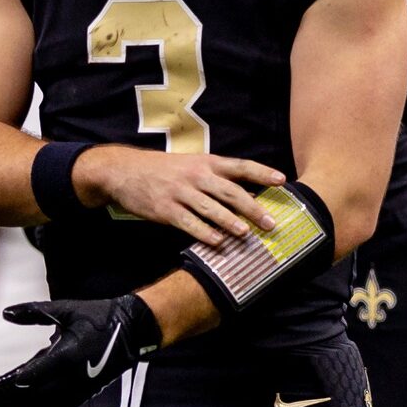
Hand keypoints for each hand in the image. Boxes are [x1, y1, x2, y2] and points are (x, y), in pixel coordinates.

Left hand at [0, 294, 160, 406]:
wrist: (132, 331)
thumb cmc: (97, 316)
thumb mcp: (66, 309)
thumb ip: (34, 311)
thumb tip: (5, 312)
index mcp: (69, 354)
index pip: (33, 374)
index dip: (8, 383)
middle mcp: (74, 376)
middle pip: (34, 394)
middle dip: (8, 398)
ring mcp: (80, 388)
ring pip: (45, 405)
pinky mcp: (84, 393)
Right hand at [75, 144, 285, 246]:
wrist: (124, 170)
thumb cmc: (164, 169)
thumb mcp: (191, 164)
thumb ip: (217, 178)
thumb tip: (250, 196)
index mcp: (206, 162)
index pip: (240, 166)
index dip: (262, 173)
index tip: (283, 180)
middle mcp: (196, 176)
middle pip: (230, 191)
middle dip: (253, 207)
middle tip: (271, 223)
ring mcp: (180, 192)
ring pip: (211, 208)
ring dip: (230, 221)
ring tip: (246, 234)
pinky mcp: (165, 209)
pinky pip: (188, 223)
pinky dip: (203, 233)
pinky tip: (217, 243)